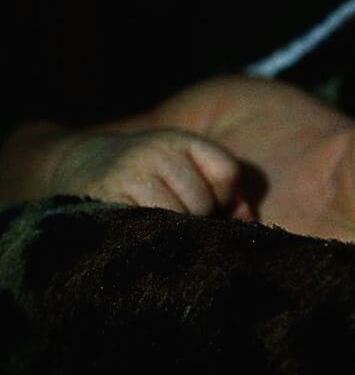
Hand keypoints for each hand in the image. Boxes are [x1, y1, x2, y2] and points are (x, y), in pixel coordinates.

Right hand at [51, 128, 251, 218]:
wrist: (79, 165)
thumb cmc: (147, 176)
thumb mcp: (186, 170)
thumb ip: (226, 193)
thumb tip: (251, 222)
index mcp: (183, 140)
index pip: (227, 173)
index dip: (223, 197)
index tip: (208, 203)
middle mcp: (157, 149)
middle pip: (203, 201)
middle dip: (195, 218)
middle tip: (172, 217)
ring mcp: (131, 172)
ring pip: (177, 217)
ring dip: (171, 230)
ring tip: (154, 224)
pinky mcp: (108, 196)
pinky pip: (147, 227)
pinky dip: (149, 237)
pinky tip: (140, 232)